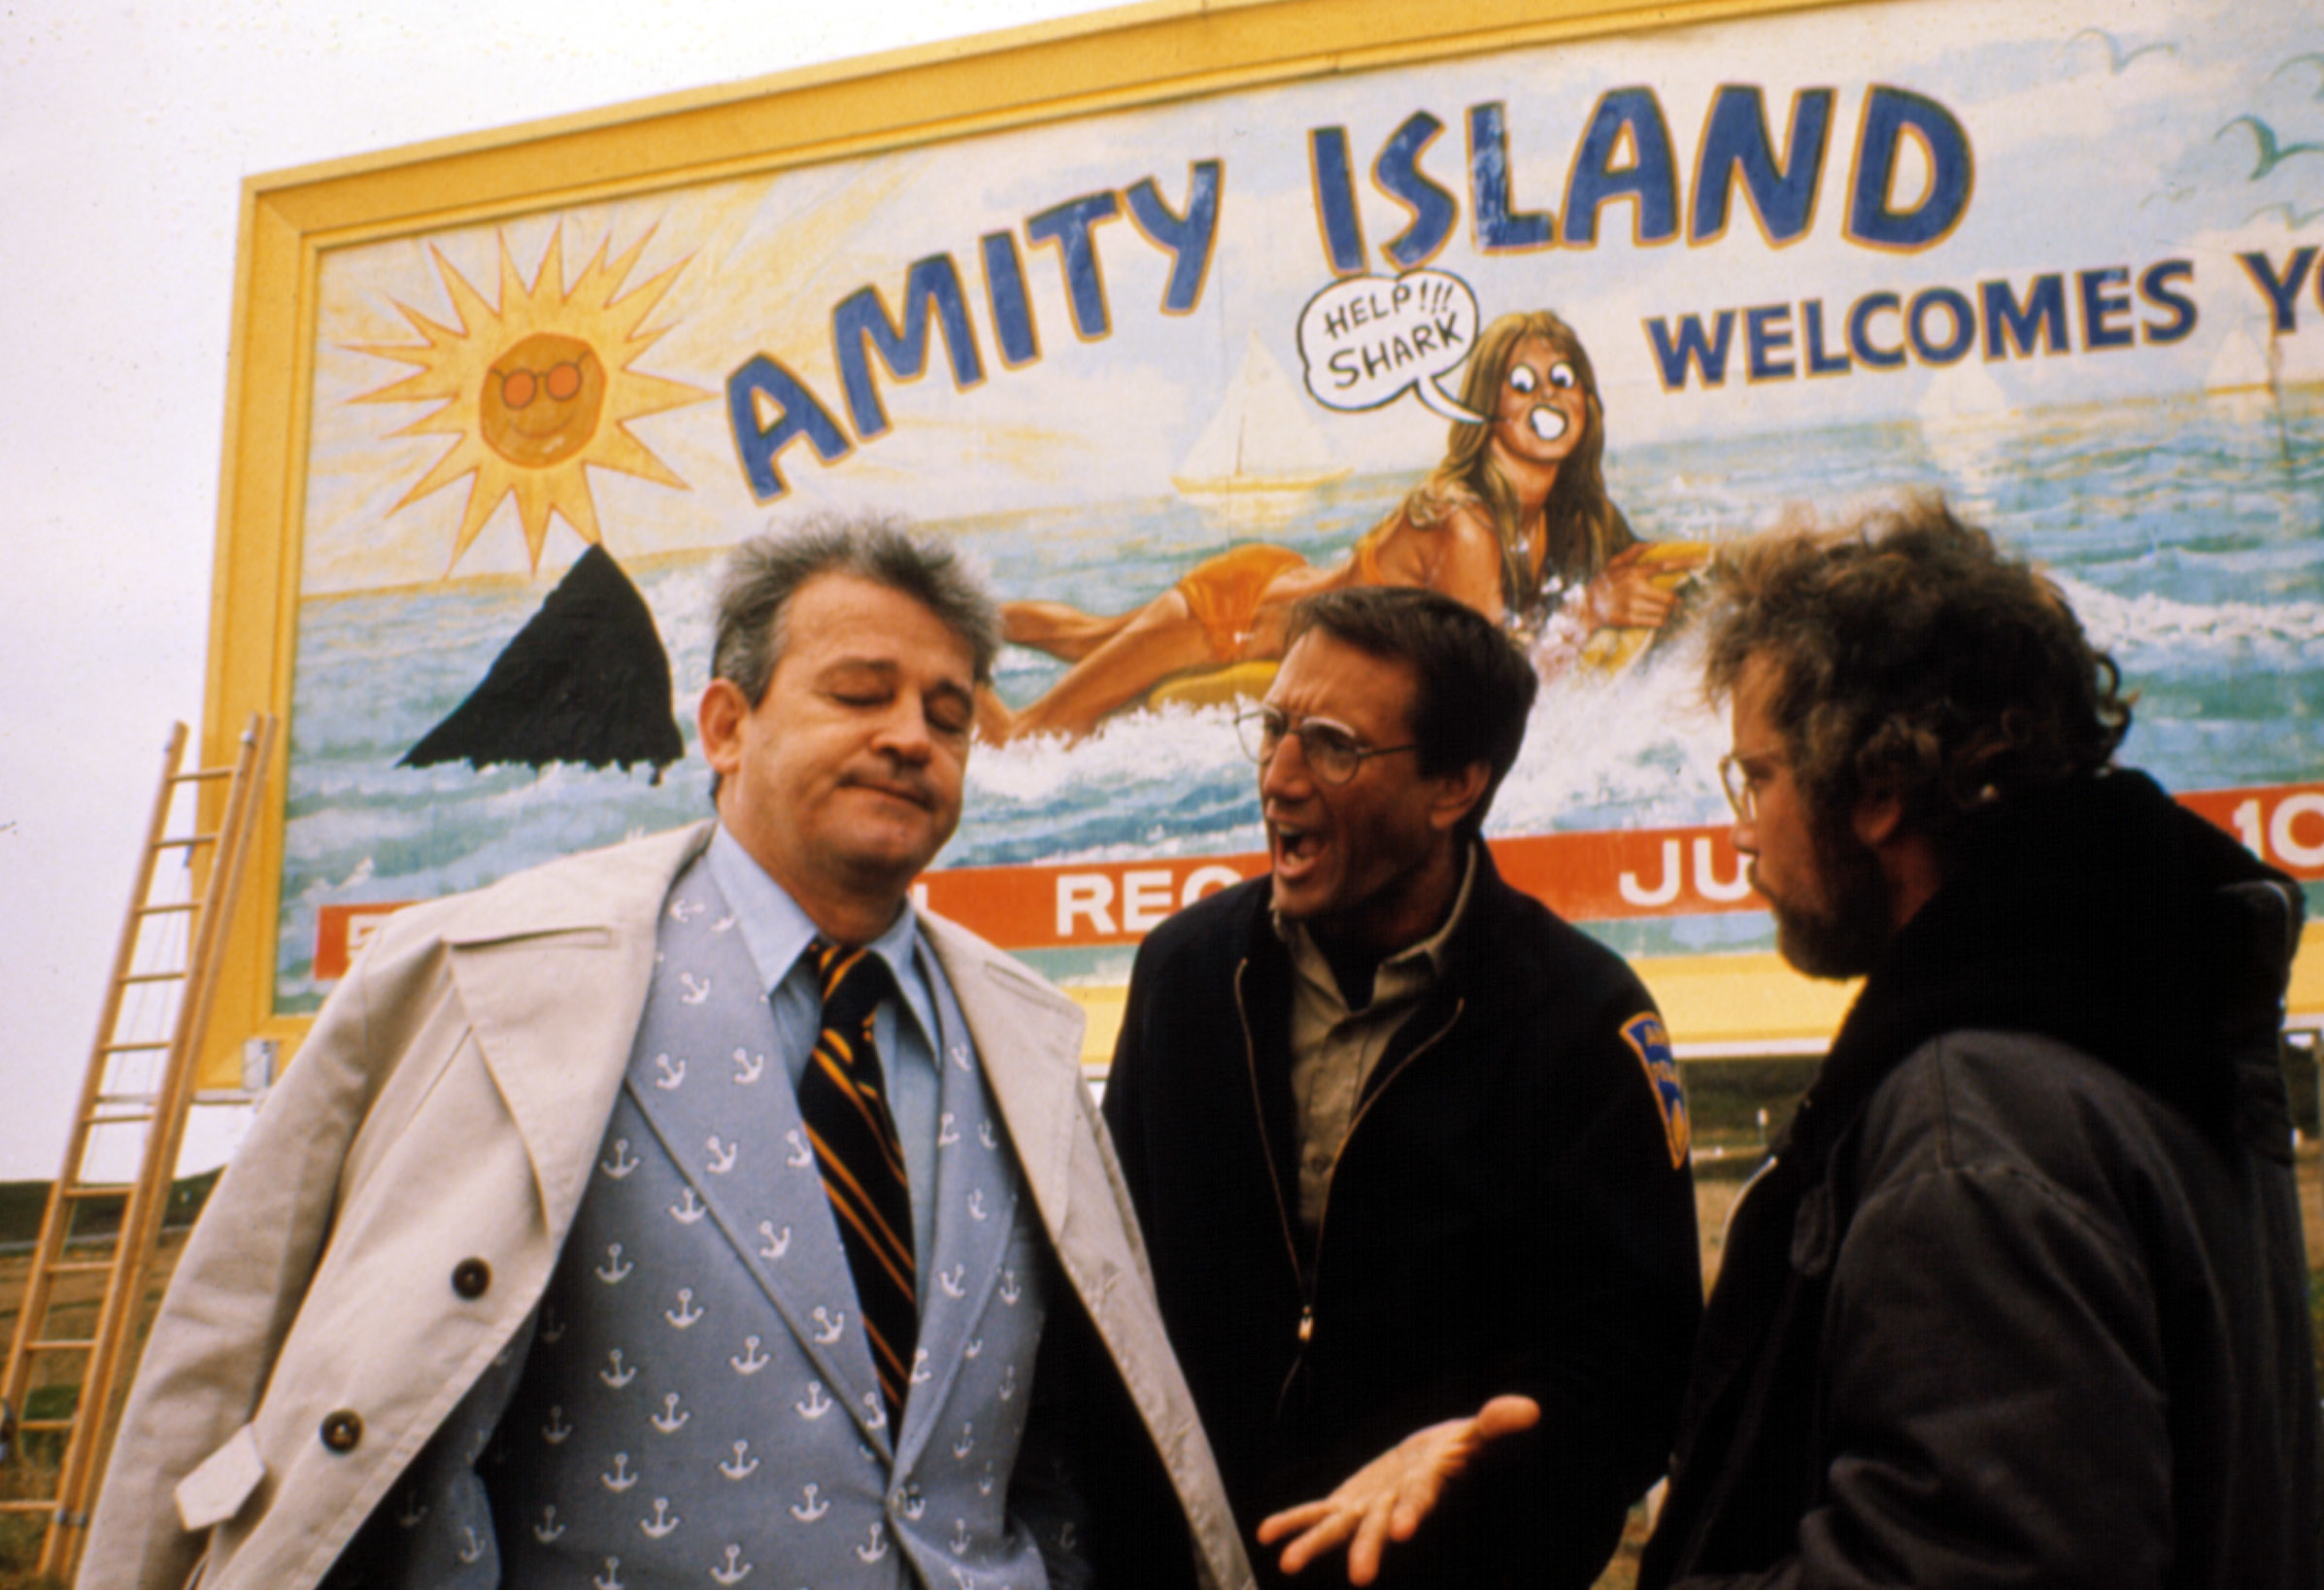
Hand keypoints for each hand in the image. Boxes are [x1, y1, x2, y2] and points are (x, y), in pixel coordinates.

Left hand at [1255, 1395, 1539, 1583]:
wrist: (1431, 1460)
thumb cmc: (1457, 1448)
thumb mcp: (1474, 1433)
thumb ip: (1495, 1424)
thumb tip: (1528, 1410)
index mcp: (1423, 1488)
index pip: (1419, 1502)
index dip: (1412, 1514)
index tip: (1403, 1531)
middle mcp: (1393, 1505)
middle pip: (1379, 1527)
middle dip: (1368, 1550)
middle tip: (1359, 1579)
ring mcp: (1367, 1506)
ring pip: (1337, 1527)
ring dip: (1313, 1543)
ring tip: (1287, 1561)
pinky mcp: (1348, 1500)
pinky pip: (1316, 1511)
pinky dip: (1293, 1519)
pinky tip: (1267, 1532)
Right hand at [1582, 545, 1690, 628]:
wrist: (1585, 606)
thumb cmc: (1602, 583)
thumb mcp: (1614, 563)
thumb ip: (1635, 551)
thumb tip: (1657, 542)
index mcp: (1634, 572)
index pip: (1665, 565)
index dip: (1686, 562)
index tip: (1704, 560)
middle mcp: (1635, 588)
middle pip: (1669, 597)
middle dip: (1673, 601)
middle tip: (1671, 602)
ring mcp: (1632, 605)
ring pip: (1664, 611)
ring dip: (1664, 611)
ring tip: (1654, 609)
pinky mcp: (1629, 620)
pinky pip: (1656, 622)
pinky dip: (1659, 621)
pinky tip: (1653, 618)